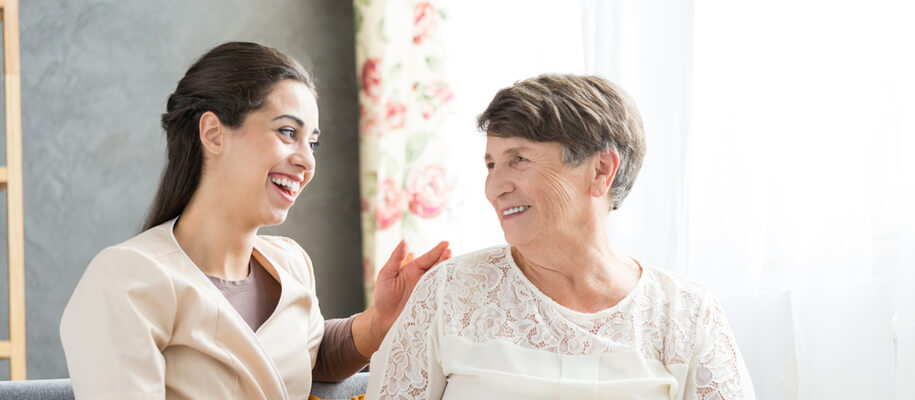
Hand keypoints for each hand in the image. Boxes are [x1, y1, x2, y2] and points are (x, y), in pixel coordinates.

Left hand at [353, 240, 450, 356]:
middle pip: (438, 266)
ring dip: (448, 272)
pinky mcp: (431, 304)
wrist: (383, 321)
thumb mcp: (386, 274)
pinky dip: (448, 289)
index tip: (446, 243)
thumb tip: (405, 241)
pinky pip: (441, 295)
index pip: (428, 258)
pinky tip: (453, 284)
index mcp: (413, 270)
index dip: (437, 251)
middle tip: (451, 252)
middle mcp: (423, 279)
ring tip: (454, 264)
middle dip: (445, 259)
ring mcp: (428, 291)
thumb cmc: (383, 297)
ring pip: (442, 279)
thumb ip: (396, 258)